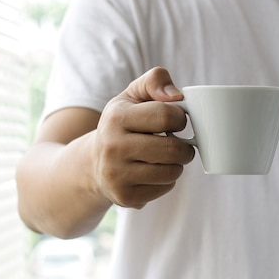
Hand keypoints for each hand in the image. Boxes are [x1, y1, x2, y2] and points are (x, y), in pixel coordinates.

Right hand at [93, 67, 194, 208]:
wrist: (93, 163)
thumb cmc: (123, 124)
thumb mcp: (132, 96)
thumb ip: (155, 80)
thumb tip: (177, 96)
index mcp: (116, 117)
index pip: (166, 115)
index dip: (180, 118)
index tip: (176, 121)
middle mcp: (113, 147)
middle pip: (173, 148)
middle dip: (184, 146)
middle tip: (179, 144)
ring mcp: (117, 175)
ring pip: (172, 171)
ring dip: (177, 164)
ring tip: (166, 158)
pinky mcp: (125, 197)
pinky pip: (165, 188)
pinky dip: (167, 181)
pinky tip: (154, 173)